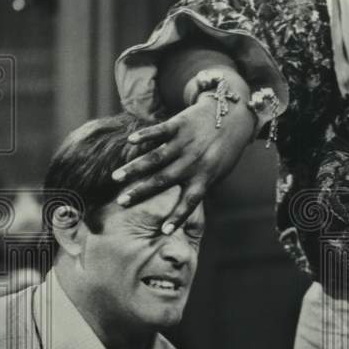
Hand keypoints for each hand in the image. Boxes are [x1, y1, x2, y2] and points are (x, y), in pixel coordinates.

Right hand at [111, 95, 255, 230]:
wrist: (232, 117)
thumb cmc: (223, 151)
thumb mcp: (218, 173)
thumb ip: (200, 188)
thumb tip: (185, 209)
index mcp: (204, 178)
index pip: (189, 202)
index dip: (177, 217)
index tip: (163, 232)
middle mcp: (193, 162)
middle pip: (162, 180)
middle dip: (141, 192)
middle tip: (121, 202)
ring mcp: (185, 143)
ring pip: (156, 158)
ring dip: (135, 168)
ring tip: (116, 177)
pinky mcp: (180, 124)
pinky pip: (160, 131)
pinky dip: (145, 135)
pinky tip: (130, 140)